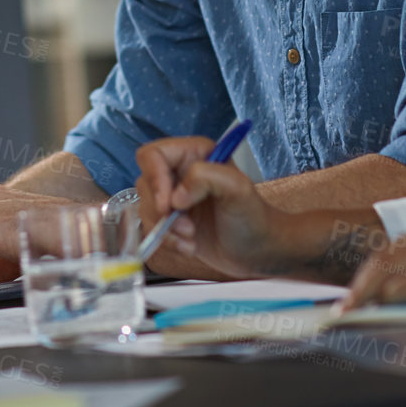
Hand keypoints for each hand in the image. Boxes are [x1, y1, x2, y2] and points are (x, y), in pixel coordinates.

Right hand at [134, 136, 283, 278]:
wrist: (259, 252)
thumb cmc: (254, 218)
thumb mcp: (238, 190)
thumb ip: (207, 178)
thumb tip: (176, 196)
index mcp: (194, 154)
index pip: (154, 155)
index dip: (155, 178)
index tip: (167, 204)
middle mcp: (180, 172)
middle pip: (146, 183)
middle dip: (162, 210)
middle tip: (187, 227)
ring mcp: (174, 198)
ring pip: (146, 208)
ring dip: (166, 229)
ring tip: (191, 238)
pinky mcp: (171, 221)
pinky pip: (152, 228)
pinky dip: (167, 241)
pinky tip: (189, 246)